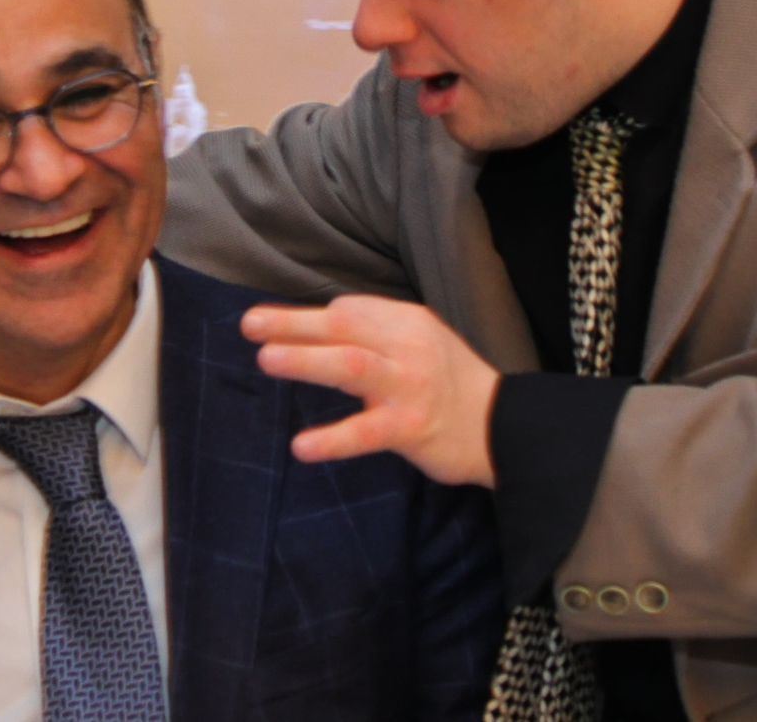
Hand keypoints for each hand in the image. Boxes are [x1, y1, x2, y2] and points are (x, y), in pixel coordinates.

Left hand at [242, 295, 501, 486]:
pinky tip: (302, 446)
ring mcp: (409, 386)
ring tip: (267, 359)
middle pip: (344, 327)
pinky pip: (365, 433)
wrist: (506, 428)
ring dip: (307, 360)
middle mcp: (406, 346)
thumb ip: (375, 335)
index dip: (307, 316)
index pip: (349, 310)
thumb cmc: (449, 384)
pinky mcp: (410, 427)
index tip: (267, 323)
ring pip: (351, 365)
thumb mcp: (418, 342)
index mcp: (406, 321)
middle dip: (294, 324)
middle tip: (250, 325)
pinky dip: (332, 439)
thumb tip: (314, 331)